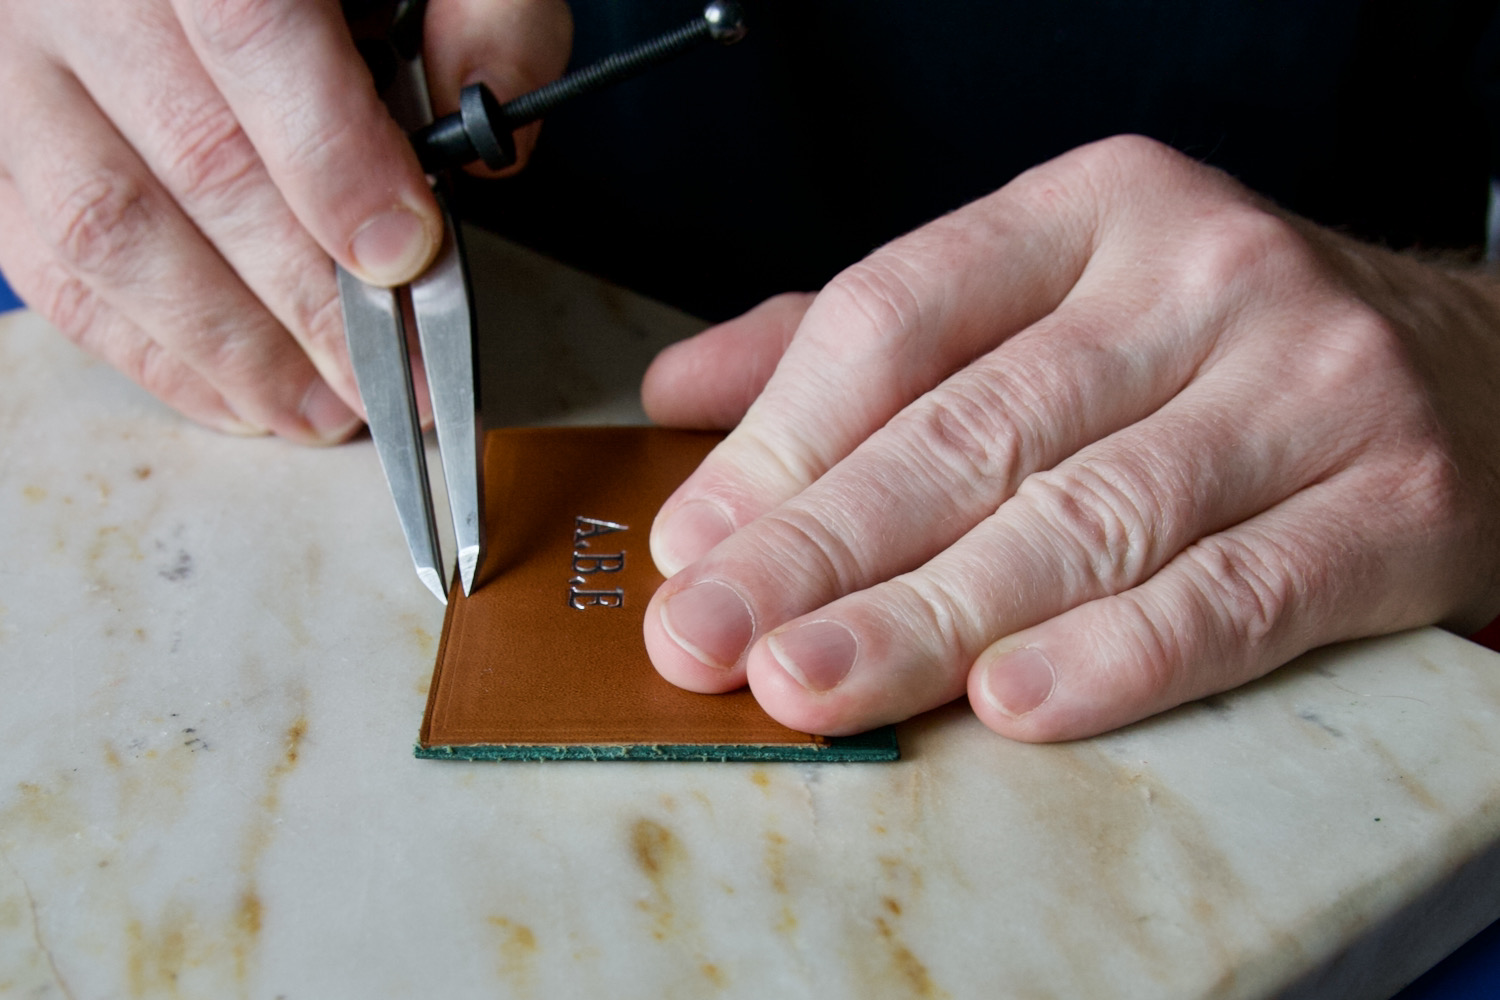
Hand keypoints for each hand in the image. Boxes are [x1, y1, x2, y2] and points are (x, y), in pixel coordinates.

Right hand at [0, 0, 568, 442]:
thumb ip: (482, 7)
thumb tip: (486, 98)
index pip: (251, 34)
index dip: (334, 160)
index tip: (406, 258)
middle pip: (192, 156)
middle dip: (307, 296)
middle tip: (394, 377)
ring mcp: (21, 70)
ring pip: (103, 231)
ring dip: (230, 347)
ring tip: (326, 411)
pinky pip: (47, 265)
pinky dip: (150, 352)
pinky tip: (241, 398)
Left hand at [641, 134, 1499, 741]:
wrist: (1474, 378)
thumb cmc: (1218, 354)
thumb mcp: (1049, 303)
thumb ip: (861, 343)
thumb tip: (685, 397)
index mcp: (1091, 212)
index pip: (895, 317)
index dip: (780, 442)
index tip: (693, 546)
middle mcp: (1201, 277)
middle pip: (973, 429)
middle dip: (821, 549)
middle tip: (707, 639)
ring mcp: (1309, 385)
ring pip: (1084, 519)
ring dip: (931, 618)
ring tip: (810, 685)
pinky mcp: (1397, 502)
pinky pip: (1234, 594)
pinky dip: (1117, 656)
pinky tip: (1011, 703)